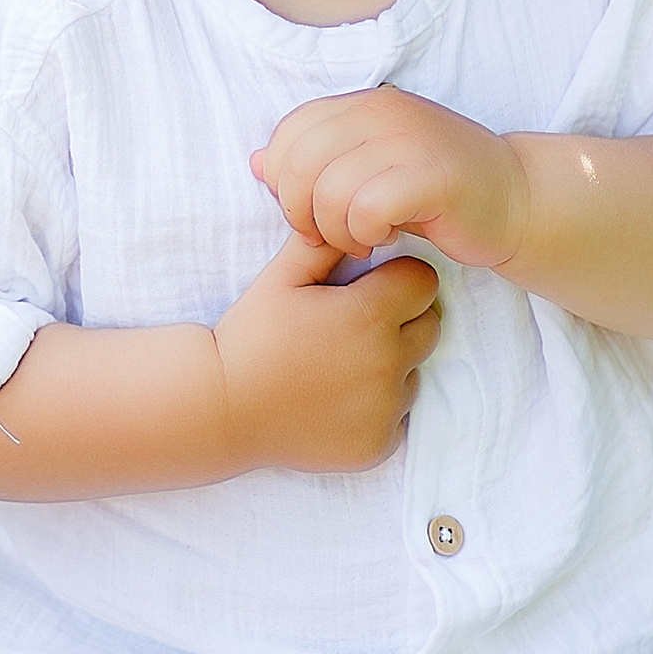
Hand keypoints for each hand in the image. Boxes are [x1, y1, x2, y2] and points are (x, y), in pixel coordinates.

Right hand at [212, 223, 441, 469]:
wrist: (221, 407)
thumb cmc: (250, 335)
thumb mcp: (282, 277)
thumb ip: (327, 241)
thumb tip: (354, 209)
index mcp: (371, 315)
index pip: (423, 281)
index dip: (398, 277)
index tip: (368, 286)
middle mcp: (388, 363)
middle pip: (430, 325)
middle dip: (403, 318)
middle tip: (353, 325)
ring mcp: (386, 408)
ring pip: (414, 372)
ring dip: (390, 365)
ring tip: (338, 365)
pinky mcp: (379, 444)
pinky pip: (398, 415)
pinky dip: (376, 407)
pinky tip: (335, 400)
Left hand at [251, 88, 528, 273]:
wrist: (517, 200)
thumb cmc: (436, 190)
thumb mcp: (368, 167)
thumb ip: (316, 162)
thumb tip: (256, 164)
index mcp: (362, 104)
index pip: (289, 134)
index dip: (285, 181)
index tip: (311, 210)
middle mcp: (382, 111)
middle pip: (299, 164)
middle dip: (302, 212)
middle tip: (331, 235)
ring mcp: (409, 139)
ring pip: (329, 190)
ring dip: (338, 230)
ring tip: (364, 238)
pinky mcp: (433, 176)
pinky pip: (368, 209)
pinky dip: (367, 233)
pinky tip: (387, 237)